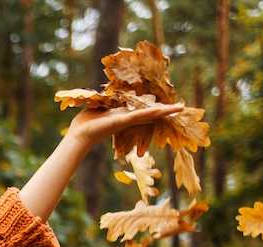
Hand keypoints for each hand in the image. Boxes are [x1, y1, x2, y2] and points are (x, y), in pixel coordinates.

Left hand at [65, 102, 184, 151]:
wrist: (79, 134)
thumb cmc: (87, 122)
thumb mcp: (98, 107)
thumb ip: (104, 101)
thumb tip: (101, 95)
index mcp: (125, 115)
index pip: (145, 110)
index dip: (158, 108)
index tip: (170, 105)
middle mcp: (129, 118)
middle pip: (152, 113)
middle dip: (167, 111)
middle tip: (182, 107)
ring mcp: (127, 120)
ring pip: (150, 114)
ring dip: (164, 111)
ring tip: (179, 108)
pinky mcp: (122, 121)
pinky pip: (138, 116)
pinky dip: (150, 113)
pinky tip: (160, 110)